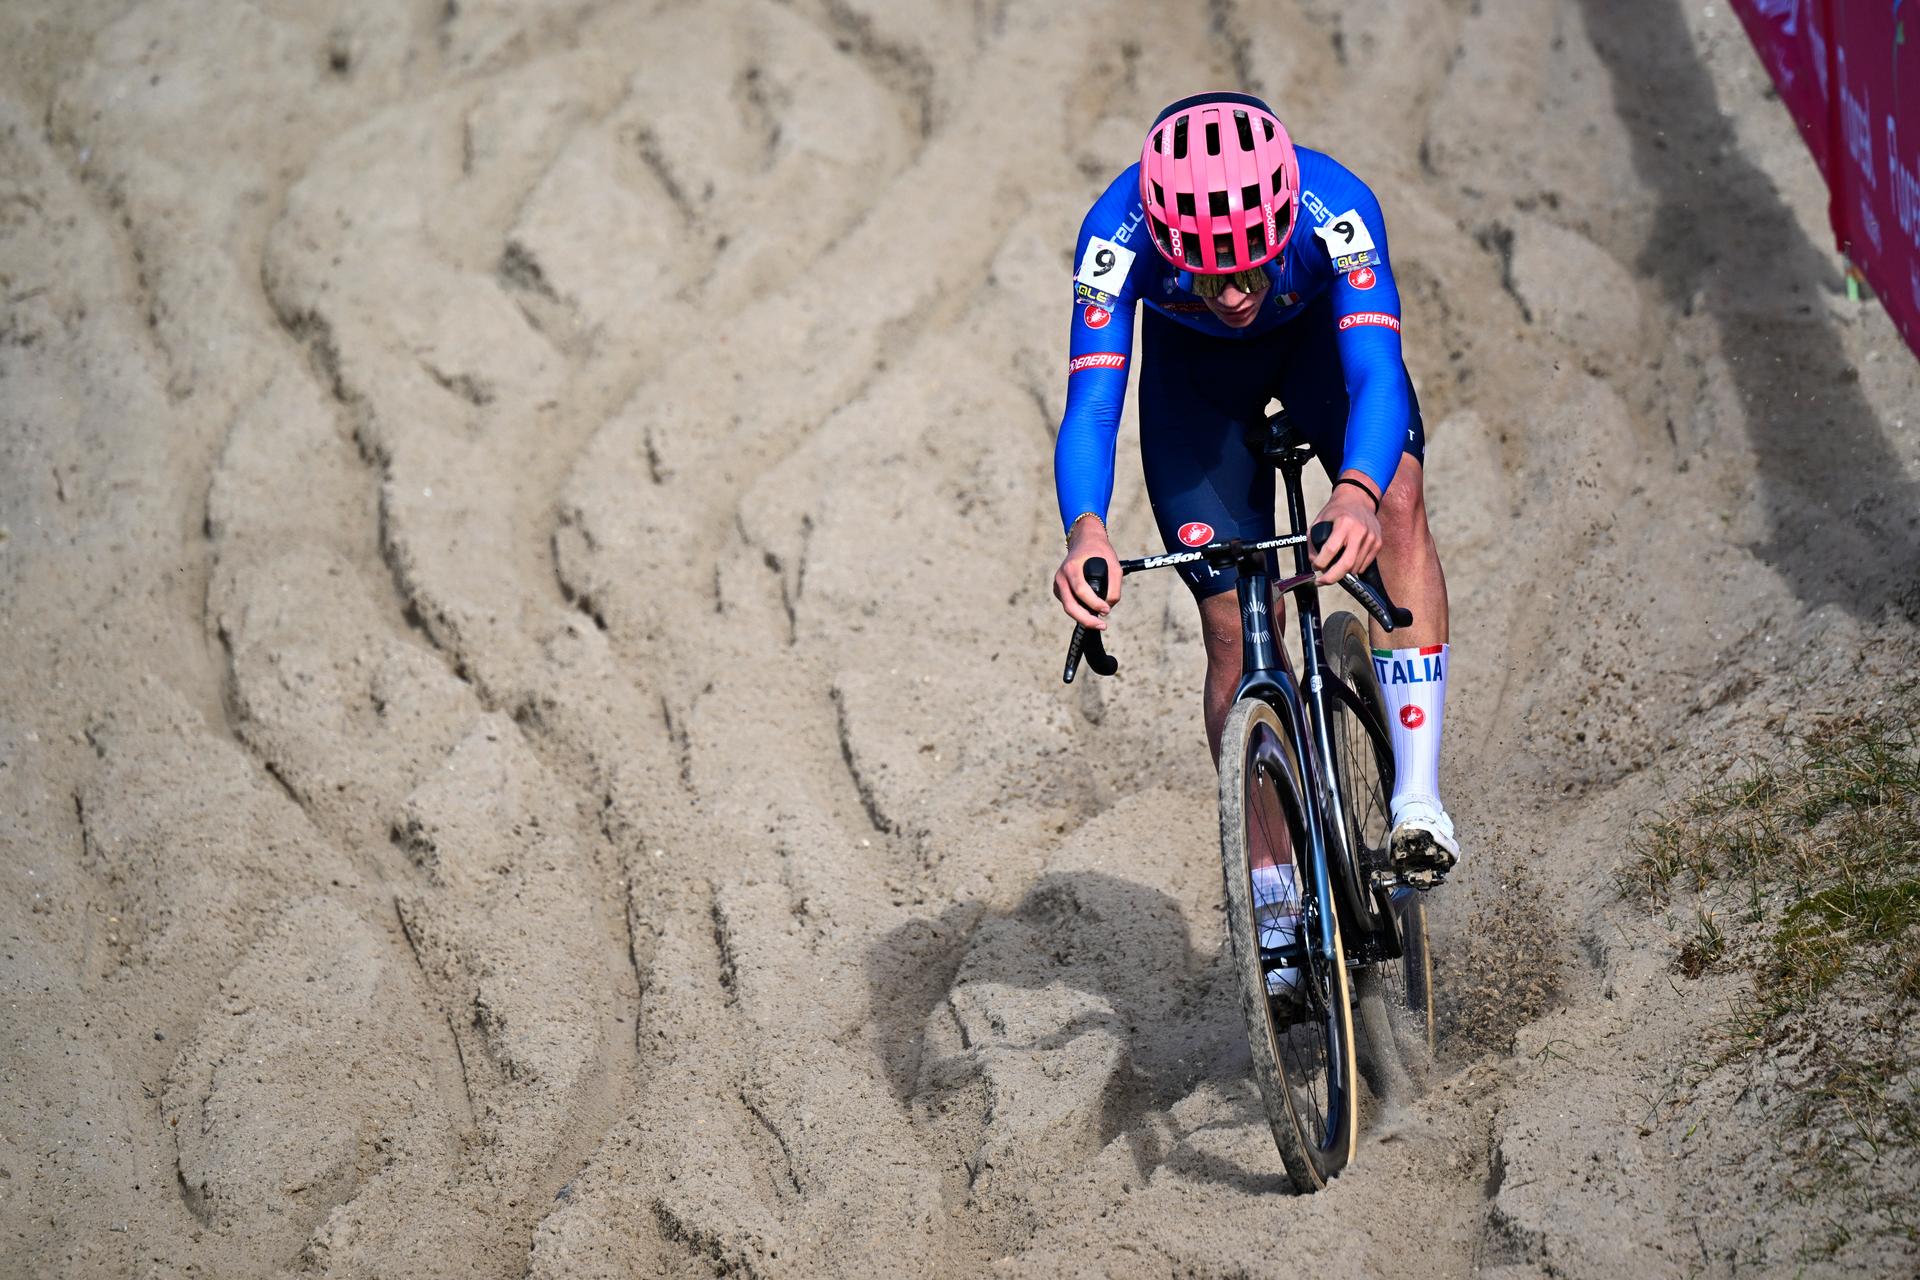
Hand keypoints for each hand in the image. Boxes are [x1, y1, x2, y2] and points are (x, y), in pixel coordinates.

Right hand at [1053, 514, 1120, 628]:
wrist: (1085, 541)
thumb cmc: (1099, 552)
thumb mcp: (1114, 565)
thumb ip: (1115, 587)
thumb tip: (1108, 606)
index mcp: (1072, 568)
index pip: (1081, 591)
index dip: (1094, 604)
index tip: (1106, 610)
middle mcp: (1061, 577)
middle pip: (1070, 605)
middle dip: (1086, 619)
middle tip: (1102, 625)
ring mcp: (1057, 584)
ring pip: (1068, 607)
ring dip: (1083, 617)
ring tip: (1098, 621)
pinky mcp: (1058, 590)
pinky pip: (1068, 604)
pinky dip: (1079, 610)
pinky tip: (1090, 610)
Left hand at [1311, 485, 1381, 584]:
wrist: (1359, 499)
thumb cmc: (1337, 510)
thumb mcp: (1319, 520)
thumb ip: (1313, 541)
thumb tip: (1314, 562)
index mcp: (1344, 523)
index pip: (1331, 550)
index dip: (1320, 563)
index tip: (1314, 567)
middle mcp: (1360, 531)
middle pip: (1346, 564)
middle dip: (1332, 578)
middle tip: (1321, 582)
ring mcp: (1371, 538)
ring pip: (1356, 567)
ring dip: (1342, 573)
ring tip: (1333, 568)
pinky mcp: (1378, 543)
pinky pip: (1364, 564)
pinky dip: (1353, 568)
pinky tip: (1346, 563)